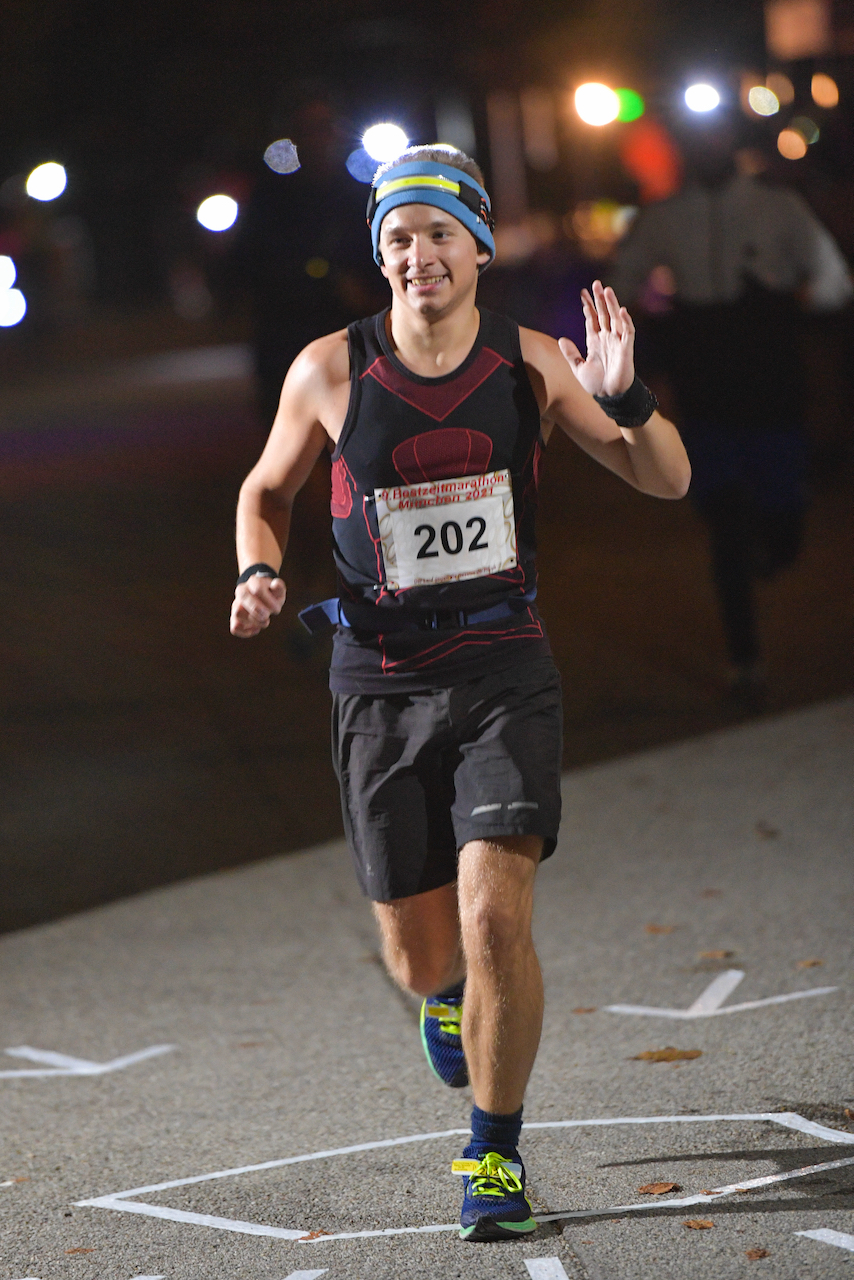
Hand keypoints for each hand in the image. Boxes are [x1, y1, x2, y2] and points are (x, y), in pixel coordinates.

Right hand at [230, 574, 285, 637]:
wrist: (262, 597)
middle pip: (243, 597)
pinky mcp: (234, 618)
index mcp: (253, 582)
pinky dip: (246, 632)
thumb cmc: (272, 594)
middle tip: (267, 616)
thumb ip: (279, 587)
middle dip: (257, 610)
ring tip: (264, 622)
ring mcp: (236, 605)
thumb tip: (276, 584)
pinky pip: (235, 627)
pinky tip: (256, 628)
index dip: (269, 601)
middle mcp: (241, 591)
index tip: (276, 608)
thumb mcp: (278, 590)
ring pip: (238, 613)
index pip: (257, 589)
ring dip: (254, 622)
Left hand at [558, 280, 635, 397]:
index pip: (592, 319)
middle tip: (595, 284)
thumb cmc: (596, 384)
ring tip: (606, 290)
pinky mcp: (626, 349)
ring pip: (615, 318)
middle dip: (599, 299)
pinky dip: (625, 321)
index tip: (582, 293)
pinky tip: (621, 311)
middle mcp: (607, 338)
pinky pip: (627, 332)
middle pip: (603, 314)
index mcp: (595, 341)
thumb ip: (571, 354)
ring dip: (612, 305)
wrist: (609, 397)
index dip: (588, 306)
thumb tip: (561, 339)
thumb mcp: (578, 368)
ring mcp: (617, 342)